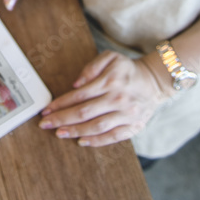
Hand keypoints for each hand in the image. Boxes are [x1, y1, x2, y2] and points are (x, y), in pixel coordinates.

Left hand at [39, 50, 172, 146]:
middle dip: (62, 119)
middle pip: (84, 112)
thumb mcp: (110, 57)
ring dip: (75, 131)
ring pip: (96, 127)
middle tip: (45, 124)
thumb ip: (92, 67)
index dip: (61, 103)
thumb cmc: (127, 70)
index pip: (80, 95)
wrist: (154, 81)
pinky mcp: (133, 127)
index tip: (47, 109)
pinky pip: (112, 137)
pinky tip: (82, 141)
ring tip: (60, 133)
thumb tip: (76, 84)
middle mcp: (118, 99)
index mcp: (110, 82)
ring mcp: (126, 115)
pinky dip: (96, 141)